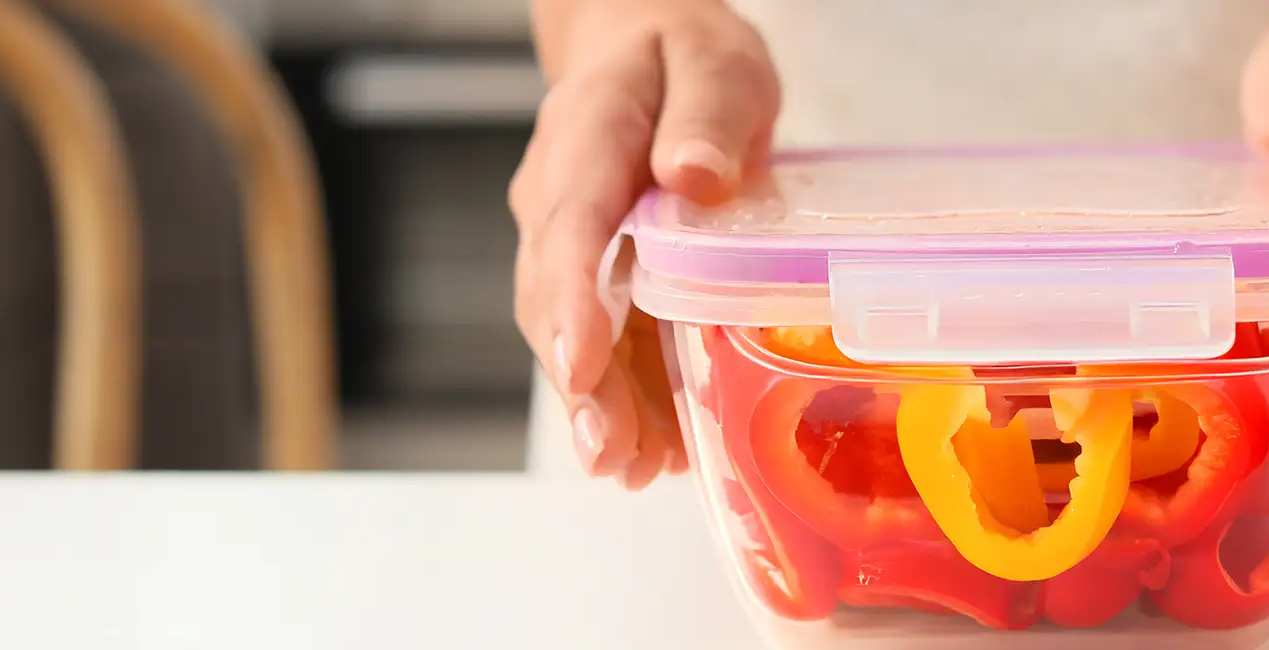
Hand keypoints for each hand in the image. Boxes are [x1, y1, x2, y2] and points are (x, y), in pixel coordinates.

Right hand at [510, 0, 778, 487]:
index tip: (581, 362)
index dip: (572, 301)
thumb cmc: (678, 58)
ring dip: (599, 407)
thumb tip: (692, 174)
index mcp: (584, 140)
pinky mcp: (588, 277)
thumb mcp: (713, 60)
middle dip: (581, 384)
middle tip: (613, 455)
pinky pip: (598, 342)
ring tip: (637, 470)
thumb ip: (706, 112)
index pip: (567, 225)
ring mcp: (564, 244)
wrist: (642, 53)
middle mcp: (556, 201)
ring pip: (568, 334)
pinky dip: (622, 398)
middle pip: (554, 300)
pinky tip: (657, 450)